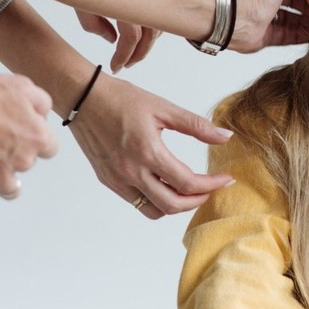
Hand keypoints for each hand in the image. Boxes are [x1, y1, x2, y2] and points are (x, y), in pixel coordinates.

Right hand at [0, 72, 56, 199]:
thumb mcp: (21, 86)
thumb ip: (40, 102)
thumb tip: (43, 115)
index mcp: (38, 138)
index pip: (49, 148)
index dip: (35, 141)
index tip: (24, 136)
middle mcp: (24, 161)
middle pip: (26, 164)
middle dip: (15, 154)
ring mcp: (1, 176)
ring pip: (10, 189)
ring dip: (2, 178)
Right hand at [67, 74, 233, 215]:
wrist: (82, 97)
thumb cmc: (120, 98)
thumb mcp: (163, 107)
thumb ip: (196, 125)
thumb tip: (225, 137)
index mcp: (148, 152)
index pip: (187, 183)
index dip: (211, 185)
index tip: (225, 179)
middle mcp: (131, 171)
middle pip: (172, 205)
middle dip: (197, 200)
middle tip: (210, 188)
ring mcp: (117, 179)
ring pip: (153, 210)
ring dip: (175, 205)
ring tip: (188, 190)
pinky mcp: (107, 180)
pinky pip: (136, 202)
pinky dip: (155, 200)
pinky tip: (164, 183)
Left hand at [73, 7, 158, 70]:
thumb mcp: (81, 4)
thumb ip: (95, 26)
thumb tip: (112, 40)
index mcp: (126, 3)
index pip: (131, 38)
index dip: (124, 56)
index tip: (115, 68)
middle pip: (150, 35)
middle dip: (139, 54)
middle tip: (126, 65)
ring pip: (157, 24)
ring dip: (148, 42)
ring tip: (133, 52)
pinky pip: (158, 12)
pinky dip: (152, 26)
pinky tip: (141, 33)